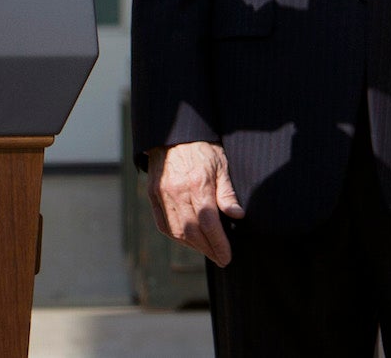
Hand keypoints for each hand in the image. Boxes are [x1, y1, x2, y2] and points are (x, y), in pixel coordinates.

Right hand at [148, 141, 244, 266]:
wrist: (173, 133)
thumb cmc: (202, 148)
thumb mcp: (221, 164)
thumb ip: (227, 191)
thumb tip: (238, 215)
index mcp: (197, 183)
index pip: (208, 223)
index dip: (218, 244)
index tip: (227, 256)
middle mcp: (177, 191)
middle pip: (192, 231)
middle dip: (208, 249)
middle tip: (220, 258)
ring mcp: (162, 193)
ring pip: (176, 230)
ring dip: (192, 246)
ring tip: (207, 250)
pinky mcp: (152, 193)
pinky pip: (162, 223)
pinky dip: (175, 236)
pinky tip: (187, 240)